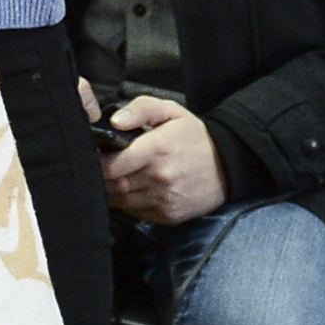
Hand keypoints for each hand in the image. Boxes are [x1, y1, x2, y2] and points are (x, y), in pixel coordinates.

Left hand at [102, 95, 227, 224]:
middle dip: (101, 178)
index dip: (96, 162)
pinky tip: (133, 190)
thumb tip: (115, 122)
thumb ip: (141, 109)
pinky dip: (128, 204)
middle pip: (113, 185)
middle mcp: (160, 178)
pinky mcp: (170, 215)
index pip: (110, 165)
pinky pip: (137, 213)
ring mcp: (165, 199)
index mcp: (157, 150)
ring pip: (122, 201)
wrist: (229, 164)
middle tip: (102, 168)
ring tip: (116, 178)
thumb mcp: (171, 111)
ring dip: (113, 192)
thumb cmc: (195, 136)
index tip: (95, 155)